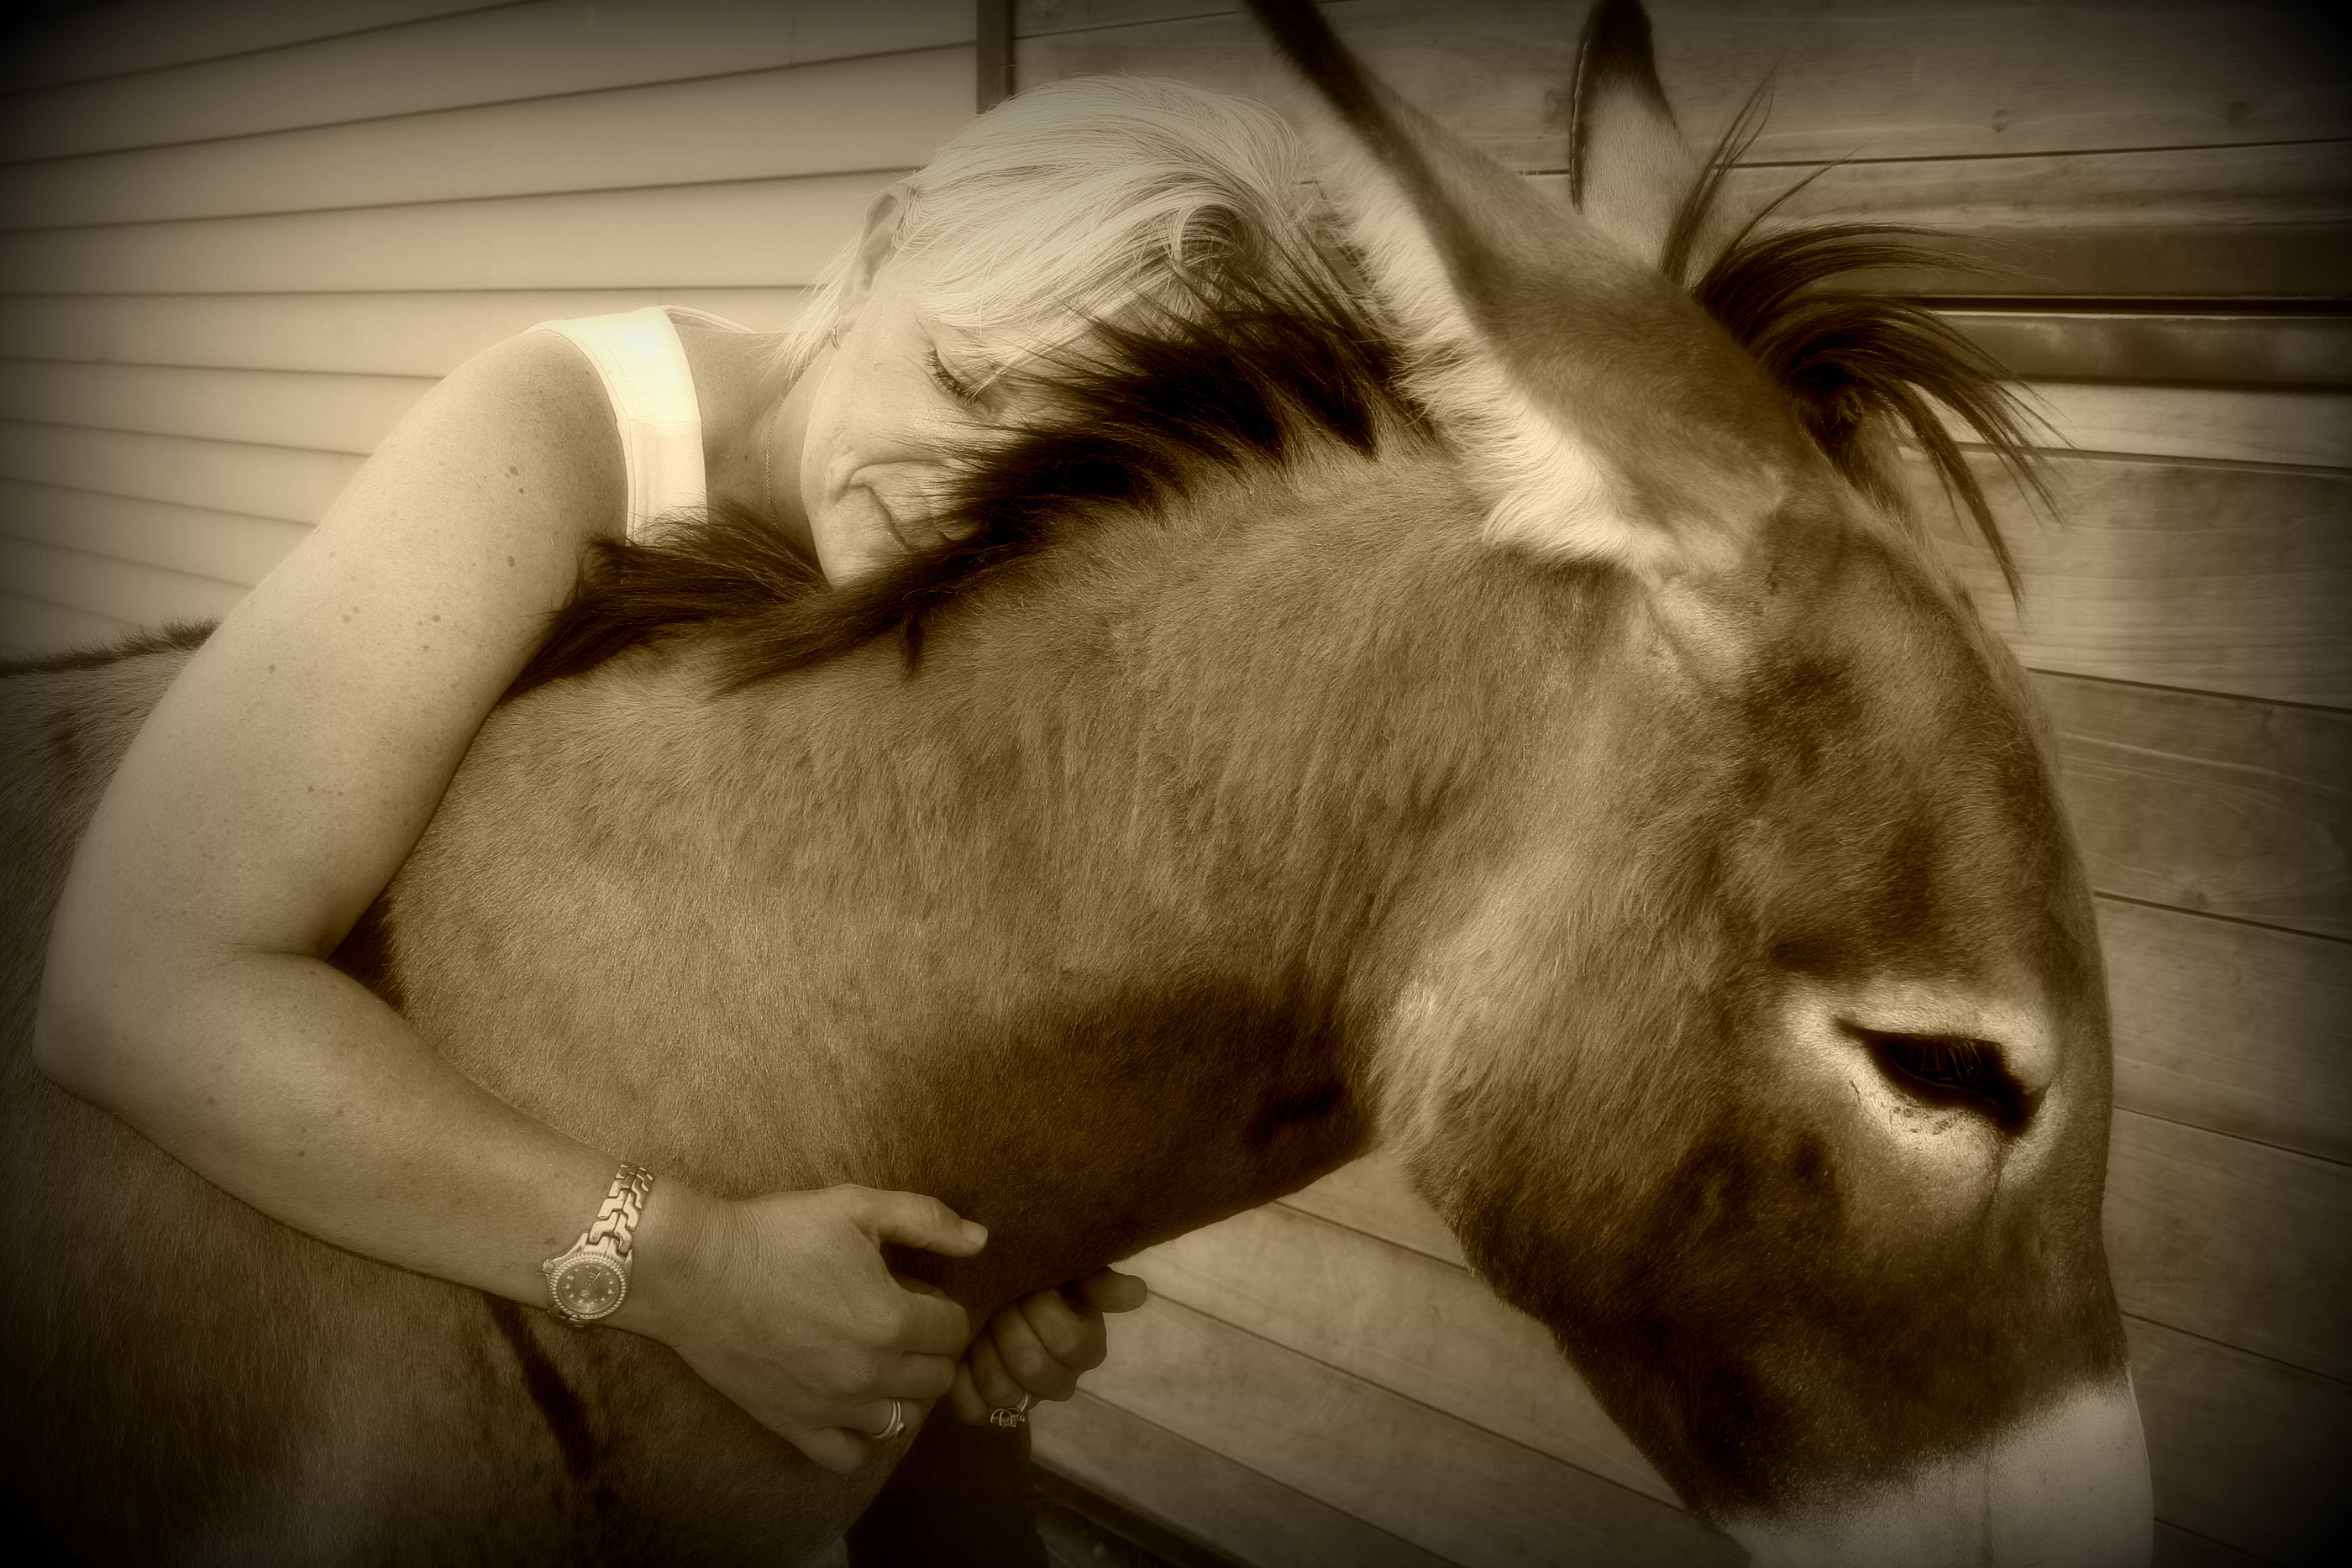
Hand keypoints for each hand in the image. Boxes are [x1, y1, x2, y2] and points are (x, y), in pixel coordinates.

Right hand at [628, 1183, 985, 1473]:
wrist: (695, 1270)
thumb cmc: (777, 1232)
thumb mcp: (857, 1206)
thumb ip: (926, 1221)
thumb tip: (981, 1241)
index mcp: (893, 1319)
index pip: (956, 1330)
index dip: (941, 1305)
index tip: (915, 1290)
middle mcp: (871, 1374)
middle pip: (938, 1379)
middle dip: (929, 1349)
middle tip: (898, 1320)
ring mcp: (832, 1407)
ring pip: (901, 1420)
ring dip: (900, 1391)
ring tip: (875, 1359)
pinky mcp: (794, 1425)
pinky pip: (848, 1455)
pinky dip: (857, 1434)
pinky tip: (846, 1400)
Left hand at [949, 1267, 1148, 1424]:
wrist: (994, 1293)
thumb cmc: (1038, 1281)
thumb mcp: (1071, 1273)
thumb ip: (1100, 1284)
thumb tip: (1137, 1294)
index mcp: (1087, 1348)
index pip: (1070, 1342)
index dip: (1043, 1312)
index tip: (1028, 1286)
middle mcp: (1061, 1381)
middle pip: (1034, 1366)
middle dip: (1008, 1326)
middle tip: (997, 1301)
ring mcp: (1025, 1400)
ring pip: (1003, 1390)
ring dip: (982, 1348)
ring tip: (978, 1322)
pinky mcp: (989, 1411)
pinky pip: (975, 1410)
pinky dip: (962, 1380)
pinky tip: (962, 1352)